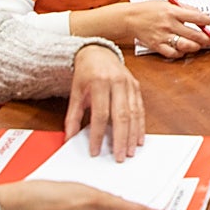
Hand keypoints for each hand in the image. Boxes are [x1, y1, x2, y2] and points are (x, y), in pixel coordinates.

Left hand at [64, 44, 144, 161]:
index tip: (95, 151)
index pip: (100, 114)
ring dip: (133, 135)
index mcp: (100, 82)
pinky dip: (140, 125)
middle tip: (119, 157)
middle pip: (121, 115)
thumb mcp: (75, 92)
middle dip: (121, 139)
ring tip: (130, 152)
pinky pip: (140, 109)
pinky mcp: (136, 86)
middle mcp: (117, 82)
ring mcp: (129, 84)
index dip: (98, 135)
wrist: (98, 52)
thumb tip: (69, 138)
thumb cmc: (85, 73)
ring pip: (134, 113)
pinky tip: (139, 138)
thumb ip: (72, 116)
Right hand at [123, 0, 209, 57]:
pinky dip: (181, 53)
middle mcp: (169, 24)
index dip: (207, 21)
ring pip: (186, 45)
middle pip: (194, 34)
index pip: (196, 17)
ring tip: (200, 45)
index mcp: (172, 11)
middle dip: (207, 38)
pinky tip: (184, 50)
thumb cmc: (149, 9)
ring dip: (196, 46)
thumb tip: (201, 13)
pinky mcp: (157, 46)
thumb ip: (184, 8)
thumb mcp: (167, 3)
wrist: (130, 18)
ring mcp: (163, 36)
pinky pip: (173, 53)